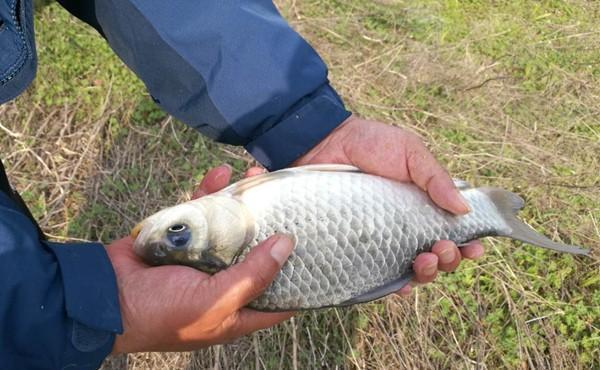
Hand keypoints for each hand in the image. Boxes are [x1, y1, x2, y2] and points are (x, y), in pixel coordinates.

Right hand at [107, 166, 293, 352]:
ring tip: (257, 175)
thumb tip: (288, 245)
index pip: (280, 297)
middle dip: (272, 226)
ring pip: (232, 227)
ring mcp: (204, 257)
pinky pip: (202, 212)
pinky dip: (209, 193)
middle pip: (258, 253)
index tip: (321, 252)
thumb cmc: (162, 312)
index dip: (301, 278)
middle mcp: (225, 283)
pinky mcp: (183, 236)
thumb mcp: (214, 301)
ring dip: (243, 202)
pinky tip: (220, 174)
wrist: (105, 294)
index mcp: (237, 309)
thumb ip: (253, 276)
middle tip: (289, 198)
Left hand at [296, 116, 483, 294]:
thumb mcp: (410, 152)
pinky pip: (379, 275)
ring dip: (427, 273)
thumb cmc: (370, 144)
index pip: (452, 231)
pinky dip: (395, 285)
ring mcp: (382, 239)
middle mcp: (406, 226)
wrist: (326, 144)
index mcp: (424, 204)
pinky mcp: (358, 247)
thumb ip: (435, 178)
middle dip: (448, 259)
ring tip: (424, 261)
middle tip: (442, 248)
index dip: (467, 244)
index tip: (474, 248)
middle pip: (437, 255)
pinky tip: (401, 285)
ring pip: (413, 269)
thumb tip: (464, 209)